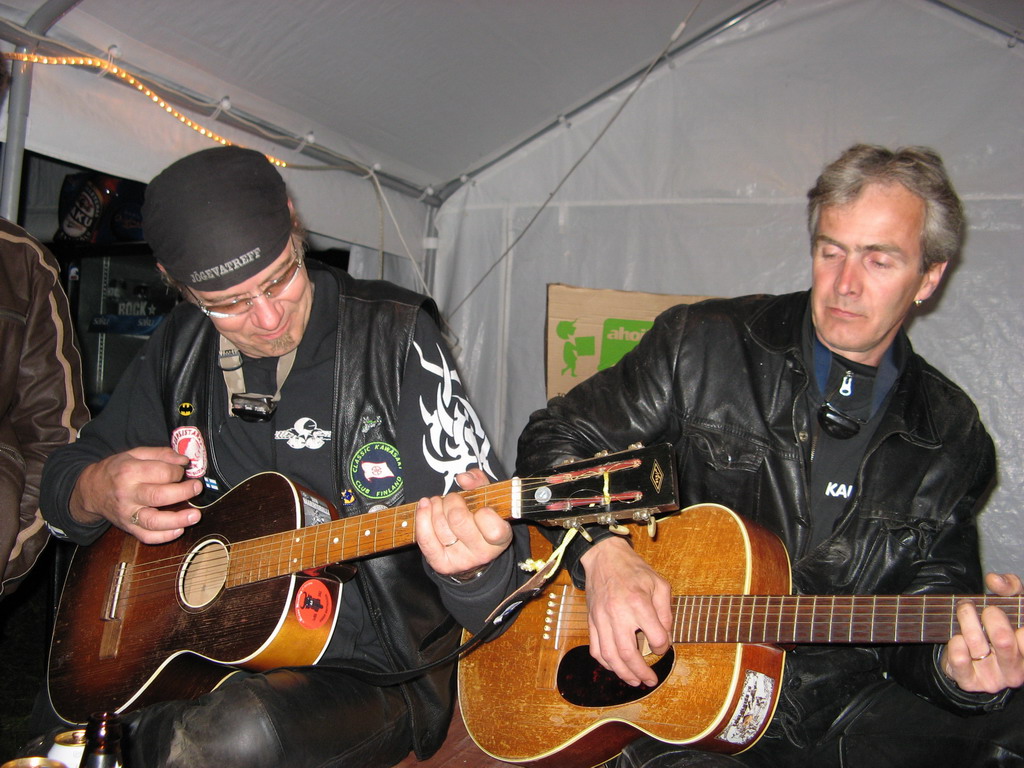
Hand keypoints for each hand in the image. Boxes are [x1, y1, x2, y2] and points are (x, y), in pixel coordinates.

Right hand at [70, 446, 203, 543]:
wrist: (92, 490)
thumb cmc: (117, 470)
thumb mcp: (135, 454)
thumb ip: (161, 454)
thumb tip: (184, 460)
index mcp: (129, 472)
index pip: (160, 473)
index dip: (177, 471)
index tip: (182, 470)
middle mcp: (127, 495)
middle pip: (158, 497)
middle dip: (183, 492)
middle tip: (197, 487)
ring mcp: (127, 514)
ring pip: (153, 522)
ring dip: (177, 520)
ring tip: (195, 515)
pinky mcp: (128, 528)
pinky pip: (147, 537)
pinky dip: (164, 536)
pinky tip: (179, 529)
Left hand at [415, 468, 512, 576]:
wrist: (472, 553)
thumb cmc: (481, 521)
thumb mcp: (488, 500)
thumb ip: (480, 483)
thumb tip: (463, 477)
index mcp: (500, 540)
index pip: (493, 529)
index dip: (484, 513)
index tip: (481, 508)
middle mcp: (482, 553)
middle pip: (459, 520)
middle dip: (452, 501)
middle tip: (452, 498)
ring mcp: (461, 561)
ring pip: (440, 526)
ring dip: (436, 506)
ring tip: (439, 502)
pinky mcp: (441, 564)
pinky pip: (426, 539)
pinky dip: (422, 517)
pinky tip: (424, 505)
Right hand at [579, 536, 672, 686]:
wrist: (604, 557)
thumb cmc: (634, 570)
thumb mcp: (659, 583)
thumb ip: (666, 611)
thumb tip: (665, 636)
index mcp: (638, 603)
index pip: (655, 637)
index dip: (663, 647)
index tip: (663, 646)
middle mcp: (618, 613)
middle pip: (629, 654)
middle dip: (641, 672)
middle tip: (650, 680)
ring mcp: (601, 618)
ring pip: (610, 656)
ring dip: (623, 674)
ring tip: (635, 681)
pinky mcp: (591, 621)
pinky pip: (595, 649)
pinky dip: (606, 663)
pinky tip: (617, 668)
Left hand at [940, 572, 1023, 692]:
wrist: (968, 652)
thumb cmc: (997, 625)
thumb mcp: (1010, 603)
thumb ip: (1010, 587)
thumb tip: (995, 580)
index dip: (1018, 619)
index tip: (1005, 610)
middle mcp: (1018, 670)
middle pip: (1003, 638)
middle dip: (990, 615)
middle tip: (986, 609)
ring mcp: (995, 679)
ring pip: (977, 645)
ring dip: (966, 619)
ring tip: (965, 612)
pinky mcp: (971, 683)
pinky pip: (959, 659)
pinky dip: (955, 642)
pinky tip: (958, 638)